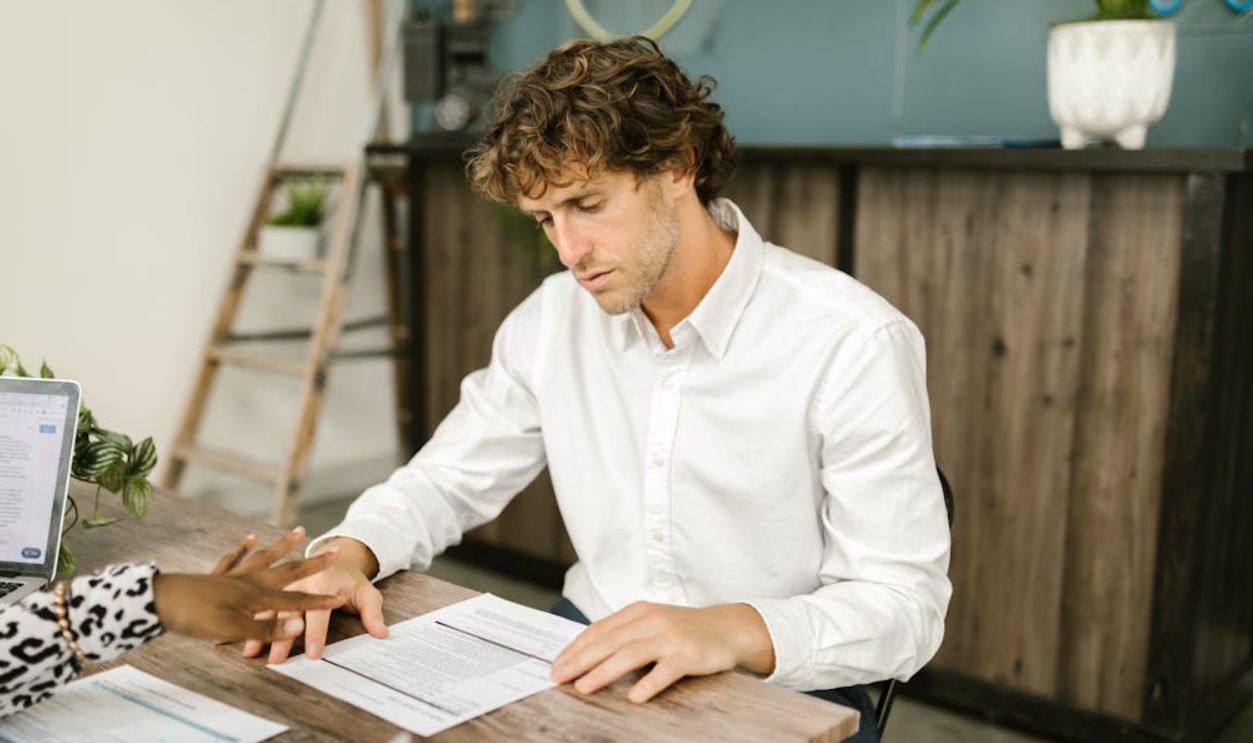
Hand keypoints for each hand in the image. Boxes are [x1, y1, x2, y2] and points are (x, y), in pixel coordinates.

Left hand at [152, 528, 345, 643]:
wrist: (158, 601)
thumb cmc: (195, 617)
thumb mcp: (234, 628)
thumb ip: (268, 626)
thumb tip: (301, 625)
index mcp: (256, 596)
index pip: (296, 601)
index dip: (319, 602)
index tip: (340, 598)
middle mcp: (249, 582)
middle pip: (287, 571)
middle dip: (312, 564)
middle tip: (333, 550)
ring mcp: (232, 576)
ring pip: (264, 558)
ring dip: (283, 547)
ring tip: (298, 532)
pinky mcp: (215, 577)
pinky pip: (233, 559)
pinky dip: (242, 548)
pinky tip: (248, 539)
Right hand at [244, 536, 388, 663]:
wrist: (335, 556)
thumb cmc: (351, 582)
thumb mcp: (366, 592)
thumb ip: (372, 613)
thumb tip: (382, 634)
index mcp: (324, 582)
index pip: (319, 612)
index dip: (316, 634)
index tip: (312, 654)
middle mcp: (300, 582)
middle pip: (290, 613)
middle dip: (282, 637)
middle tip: (275, 660)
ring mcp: (284, 584)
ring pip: (269, 609)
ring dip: (259, 630)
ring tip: (250, 652)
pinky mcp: (272, 588)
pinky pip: (257, 606)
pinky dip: (247, 622)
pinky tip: (235, 639)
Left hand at [550, 601, 775, 702]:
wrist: (729, 627)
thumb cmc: (685, 629)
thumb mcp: (652, 622)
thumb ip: (625, 633)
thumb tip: (588, 653)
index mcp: (638, 611)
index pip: (599, 630)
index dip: (575, 647)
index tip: (556, 664)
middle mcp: (652, 621)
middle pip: (609, 642)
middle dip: (580, 660)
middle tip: (558, 677)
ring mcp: (671, 637)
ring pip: (631, 654)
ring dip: (604, 671)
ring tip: (584, 687)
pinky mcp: (689, 654)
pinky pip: (666, 671)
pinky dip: (649, 684)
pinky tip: (634, 697)